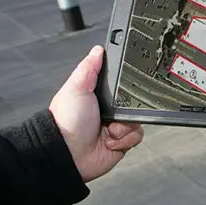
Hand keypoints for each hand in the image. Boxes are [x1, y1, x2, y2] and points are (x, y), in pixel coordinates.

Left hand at [49, 45, 143, 182]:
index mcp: (99, 96)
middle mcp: (109, 110)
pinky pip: (137, 135)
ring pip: (138, 120)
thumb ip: (89, 68)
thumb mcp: (77, 88)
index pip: (122, 85)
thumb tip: (98, 50)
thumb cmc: (67, 121)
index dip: (126, 85)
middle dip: (127, 108)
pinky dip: (126, 139)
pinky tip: (111, 140)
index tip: (124, 89)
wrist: (69, 153)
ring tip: (109, 129)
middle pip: (134, 102)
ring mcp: (116, 126)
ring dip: (125, 126)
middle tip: (111, 112)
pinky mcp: (122, 142)